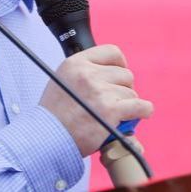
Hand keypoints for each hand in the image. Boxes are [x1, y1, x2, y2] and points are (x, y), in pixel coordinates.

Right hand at [39, 44, 153, 156]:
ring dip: (128, 104)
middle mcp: (87, 74)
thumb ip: (83, 74)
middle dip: (123, 88)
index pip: (112, 52)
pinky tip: (141, 114)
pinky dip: (143, 111)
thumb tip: (110, 74)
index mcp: (76, 63)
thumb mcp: (61, 81)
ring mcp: (99, 92)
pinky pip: (140, 106)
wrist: (47, 139)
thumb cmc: (54, 116)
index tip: (119, 75)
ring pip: (131, 92)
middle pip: (124, 74)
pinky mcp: (110, 111)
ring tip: (116, 115)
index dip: (120, 64)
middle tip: (116, 101)